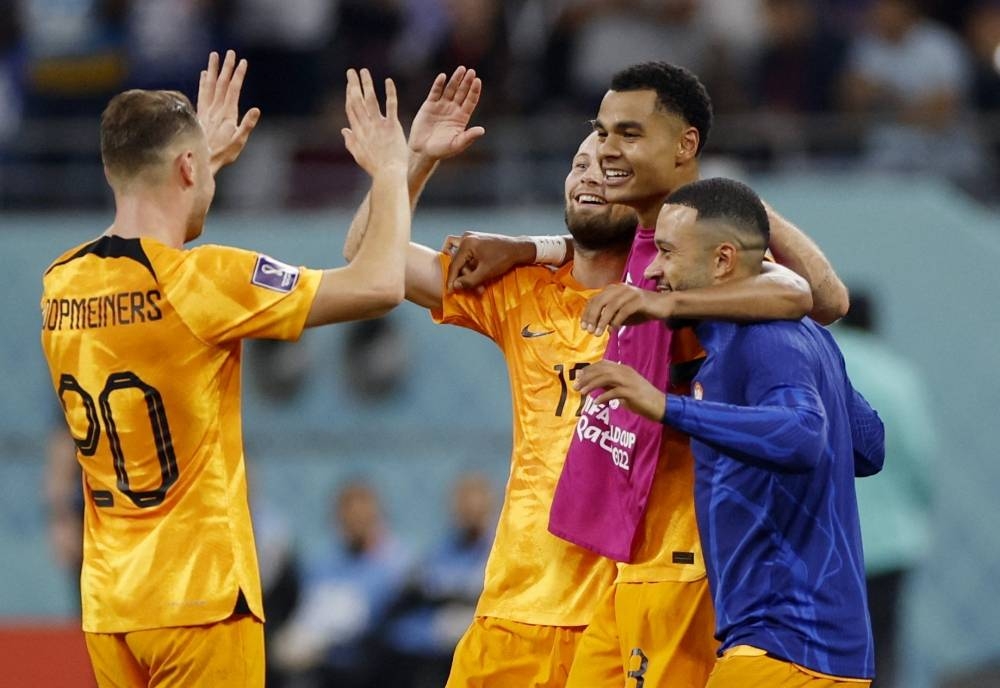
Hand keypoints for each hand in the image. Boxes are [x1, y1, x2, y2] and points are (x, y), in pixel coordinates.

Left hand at [197, 50, 260, 173]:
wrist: (200, 161)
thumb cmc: (223, 154)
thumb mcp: (239, 142)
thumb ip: (247, 125)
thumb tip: (256, 110)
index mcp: (227, 114)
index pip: (233, 89)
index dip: (238, 75)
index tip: (243, 62)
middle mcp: (215, 109)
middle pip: (221, 83)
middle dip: (227, 67)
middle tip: (230, 52)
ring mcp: (206, 111)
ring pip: (210, 85)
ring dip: (213, 69)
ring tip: (214, 56)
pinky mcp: (200, 115)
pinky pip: (202, 94)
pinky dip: (203, 82)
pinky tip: (204, 74)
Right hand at [341, 69, 407, 176]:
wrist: (388, 174)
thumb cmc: (375, 168)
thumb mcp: (358, 155)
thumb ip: (350, 141)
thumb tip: (343, 130)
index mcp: (358, 132)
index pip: (351, 109)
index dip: (349, 95)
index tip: (349, 85)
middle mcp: (366, 126)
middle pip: (357, 101)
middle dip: (353, 84)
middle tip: (351, 71)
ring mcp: (379, 125)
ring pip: (371, 100)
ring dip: (367, 84)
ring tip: (364, 71)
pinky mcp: (392, 126)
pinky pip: (391, 106)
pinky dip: (389, 93)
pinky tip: (388, 81)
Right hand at [409, 66, 485, 161]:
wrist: (422, 151)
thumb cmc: (441, 150)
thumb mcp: (457, 144)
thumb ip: (469, 137)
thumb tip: (482, 130)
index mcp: (462, 117)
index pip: (470, 101)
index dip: (474, 91)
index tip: (477, 81)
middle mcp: (453, 109)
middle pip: (462, 92)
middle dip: (467, 82)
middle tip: (471, 71)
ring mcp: (441, 106)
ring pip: (450, 89)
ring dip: (455, 79)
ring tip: (461, 69)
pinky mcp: (429, 105)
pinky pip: (435, 92)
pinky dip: (438, 84)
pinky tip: (443, 77)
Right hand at [442, 231, 535, 291]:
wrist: (518, 248)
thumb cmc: (504, 258)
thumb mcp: (486, 272)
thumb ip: (469, 280)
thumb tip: (455, 286)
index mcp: (467, 243)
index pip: (454, 264)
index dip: (451, 280)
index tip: (450, 291)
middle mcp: (466, 237)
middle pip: (458, 262)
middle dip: (466, 277)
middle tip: (477, 289)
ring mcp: (470, 237)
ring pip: (462, 259)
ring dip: (470, 273)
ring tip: (480, 285)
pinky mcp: (475, 240)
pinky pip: (467, 254)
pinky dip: (471, 265)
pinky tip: (476, 273)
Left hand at [573, 360, 665, 421]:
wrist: (660, 405)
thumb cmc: (641, 398)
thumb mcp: (623, 389)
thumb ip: (610, 385)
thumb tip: (593, 385)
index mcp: (624, 369)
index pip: (603, 364)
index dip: (589, 369)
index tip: (578, 377)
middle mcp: (626, 372)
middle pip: (602, 370)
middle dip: (587, 377)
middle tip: (576, 386)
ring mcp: (629, 381)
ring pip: (606, 378)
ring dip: (591, 385)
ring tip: (582, 393)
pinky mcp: (632, 392)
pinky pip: (614, 392)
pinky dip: (603, 397)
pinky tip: (596, 403)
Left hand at [581, 283, 673, 334]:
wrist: (664, 305)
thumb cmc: (642, 310)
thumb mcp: (622, 312)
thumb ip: (609, 316)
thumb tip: (594, 326)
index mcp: (613, 289)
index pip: (594, 300)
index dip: (587, 313)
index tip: (583, 326)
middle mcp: (620, 288)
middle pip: (599, 301)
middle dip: (592, 317)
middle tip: (589, 331)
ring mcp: (630, 292)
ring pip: (610, 306)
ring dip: (602, 321)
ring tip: (598, 333)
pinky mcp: (639, 300)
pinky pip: (623, 311)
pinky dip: (616, 321)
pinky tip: (613, 330)